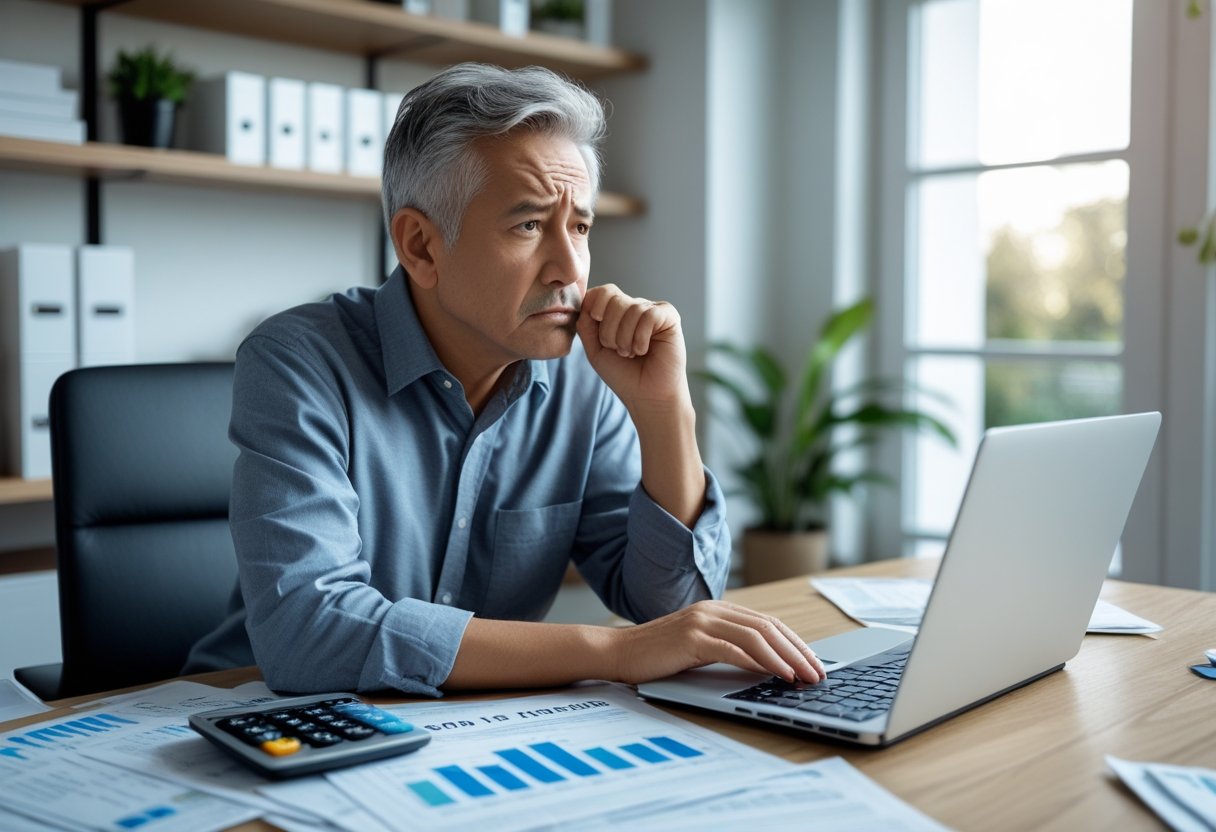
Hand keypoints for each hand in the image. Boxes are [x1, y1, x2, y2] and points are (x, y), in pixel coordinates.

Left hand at [577, 284, 689, 412]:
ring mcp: (653, 310)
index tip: (596, 326)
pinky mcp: (669, 317)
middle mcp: (635, 307)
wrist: (647, 397)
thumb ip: (586, 325)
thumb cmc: (623, 375)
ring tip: (631, 354)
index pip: (601, 292)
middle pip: (612, 297)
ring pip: (630, 308)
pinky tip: (644, 350)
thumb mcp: (595, 350)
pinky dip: (640, 338)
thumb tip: (586, 302)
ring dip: (625, 338)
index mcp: (617, 312)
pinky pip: (649, 315)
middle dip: (608, 330)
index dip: (593, 306)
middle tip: (618, 350)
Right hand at [609, 600, 827, 684]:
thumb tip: (766, 666)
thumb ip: (727, 647)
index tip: (813, 662)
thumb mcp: (698, 647)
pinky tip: (776, 674)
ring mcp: (702, 621)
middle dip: (798, 651)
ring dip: (786, 658)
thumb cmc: (657, 655)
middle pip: (768, 627)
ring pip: (756, 635)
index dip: (794, 642)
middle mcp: (713, 609)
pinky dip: (760, 662)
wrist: (618, 653)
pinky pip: (734, 649)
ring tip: (803, 676)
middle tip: (818, 673)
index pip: (767, 623)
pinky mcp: (692, 638)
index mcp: (717, 609)